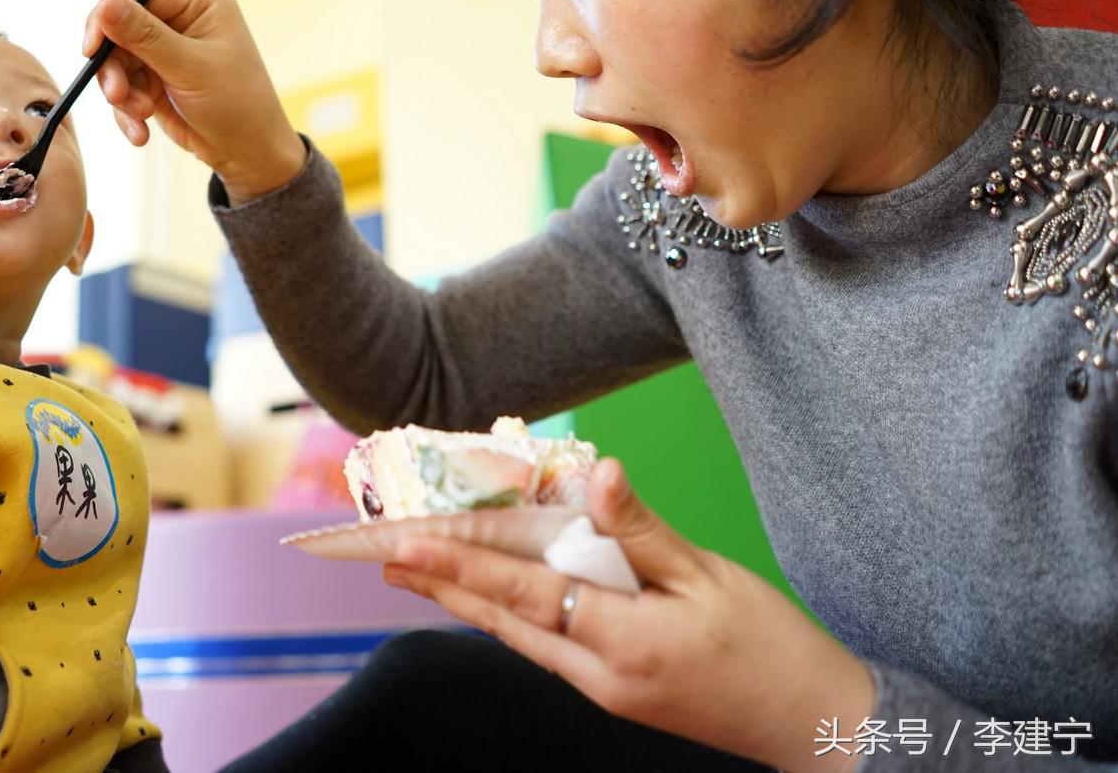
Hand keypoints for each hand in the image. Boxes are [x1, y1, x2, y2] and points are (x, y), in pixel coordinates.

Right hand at [82, 0, 306, 203]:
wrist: (250, 154)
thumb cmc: (238, 105)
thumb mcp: (191, 68)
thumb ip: (145, 37)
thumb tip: (104, 5)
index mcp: (200, 2)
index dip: (109, 15)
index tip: (91, 48)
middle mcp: (181, 20)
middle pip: (121, 28)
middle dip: (115, 66)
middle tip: (116, 95)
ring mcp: (167, 50)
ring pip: (118, 61)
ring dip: (121, 93)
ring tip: (140, 117)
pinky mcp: (156, 79)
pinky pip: (124, 87)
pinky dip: (127, 111)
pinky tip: (141, 133)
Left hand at [383, 459, 873, 772]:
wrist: (815, 726)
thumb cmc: (771, 647)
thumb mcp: (710, 576)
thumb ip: (643, 529)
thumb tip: (599, 474)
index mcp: (623, 640)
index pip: (522, 593)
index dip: (459, 565)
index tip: (405, 544)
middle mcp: (599, 673)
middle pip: (502, 621)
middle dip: (441, 585)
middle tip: (384, 552)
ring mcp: (603, 689)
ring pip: (518, 637)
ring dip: (466, 601)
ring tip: (418, 570)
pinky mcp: (614, 691)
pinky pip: (547, 646)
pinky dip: (510, 614)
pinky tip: (492, 594)